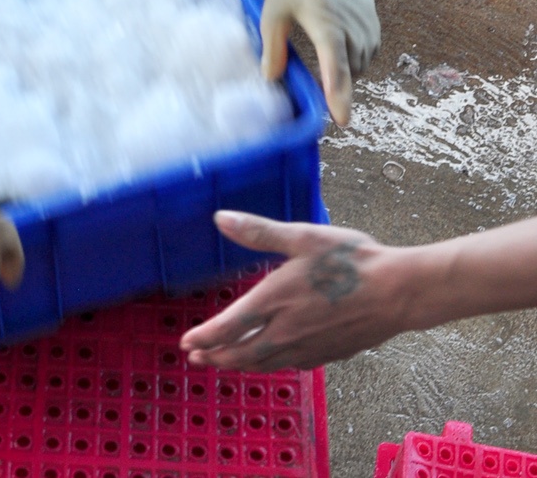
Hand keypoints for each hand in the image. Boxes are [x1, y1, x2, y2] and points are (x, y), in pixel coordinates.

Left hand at [180, 212, 411, 369]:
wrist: (397, 292)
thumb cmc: (351, 260)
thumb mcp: (302, 237)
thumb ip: (259, 232)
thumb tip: (221, 218)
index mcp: (275, 300)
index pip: (229, 326)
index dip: (205, 336)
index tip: (186, 342)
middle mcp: (287, 330)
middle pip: (242, 352)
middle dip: (215, 356)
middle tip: (195, 357)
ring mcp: (307, 346)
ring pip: (264, 363)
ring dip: (238, 364)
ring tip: (222, 362)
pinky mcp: (327, 354)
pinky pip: (288, 365)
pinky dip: (268, 366)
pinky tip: (269, 361)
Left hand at [260, 0, 378, 125]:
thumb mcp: (274, 11)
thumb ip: (273, 47)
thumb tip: (271, 79)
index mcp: (327, 26)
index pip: (336, 67)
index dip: (339, 95)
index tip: (342, 119)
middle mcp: (353, 28)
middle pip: (348, 73)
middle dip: (333, 80)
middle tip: (312, 66)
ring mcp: (368, 25)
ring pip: (359, 65)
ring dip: (344, 67)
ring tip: (322, 38)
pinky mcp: (374, 22)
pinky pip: (366, 52)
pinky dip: (353, 54)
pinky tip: (336, 36)